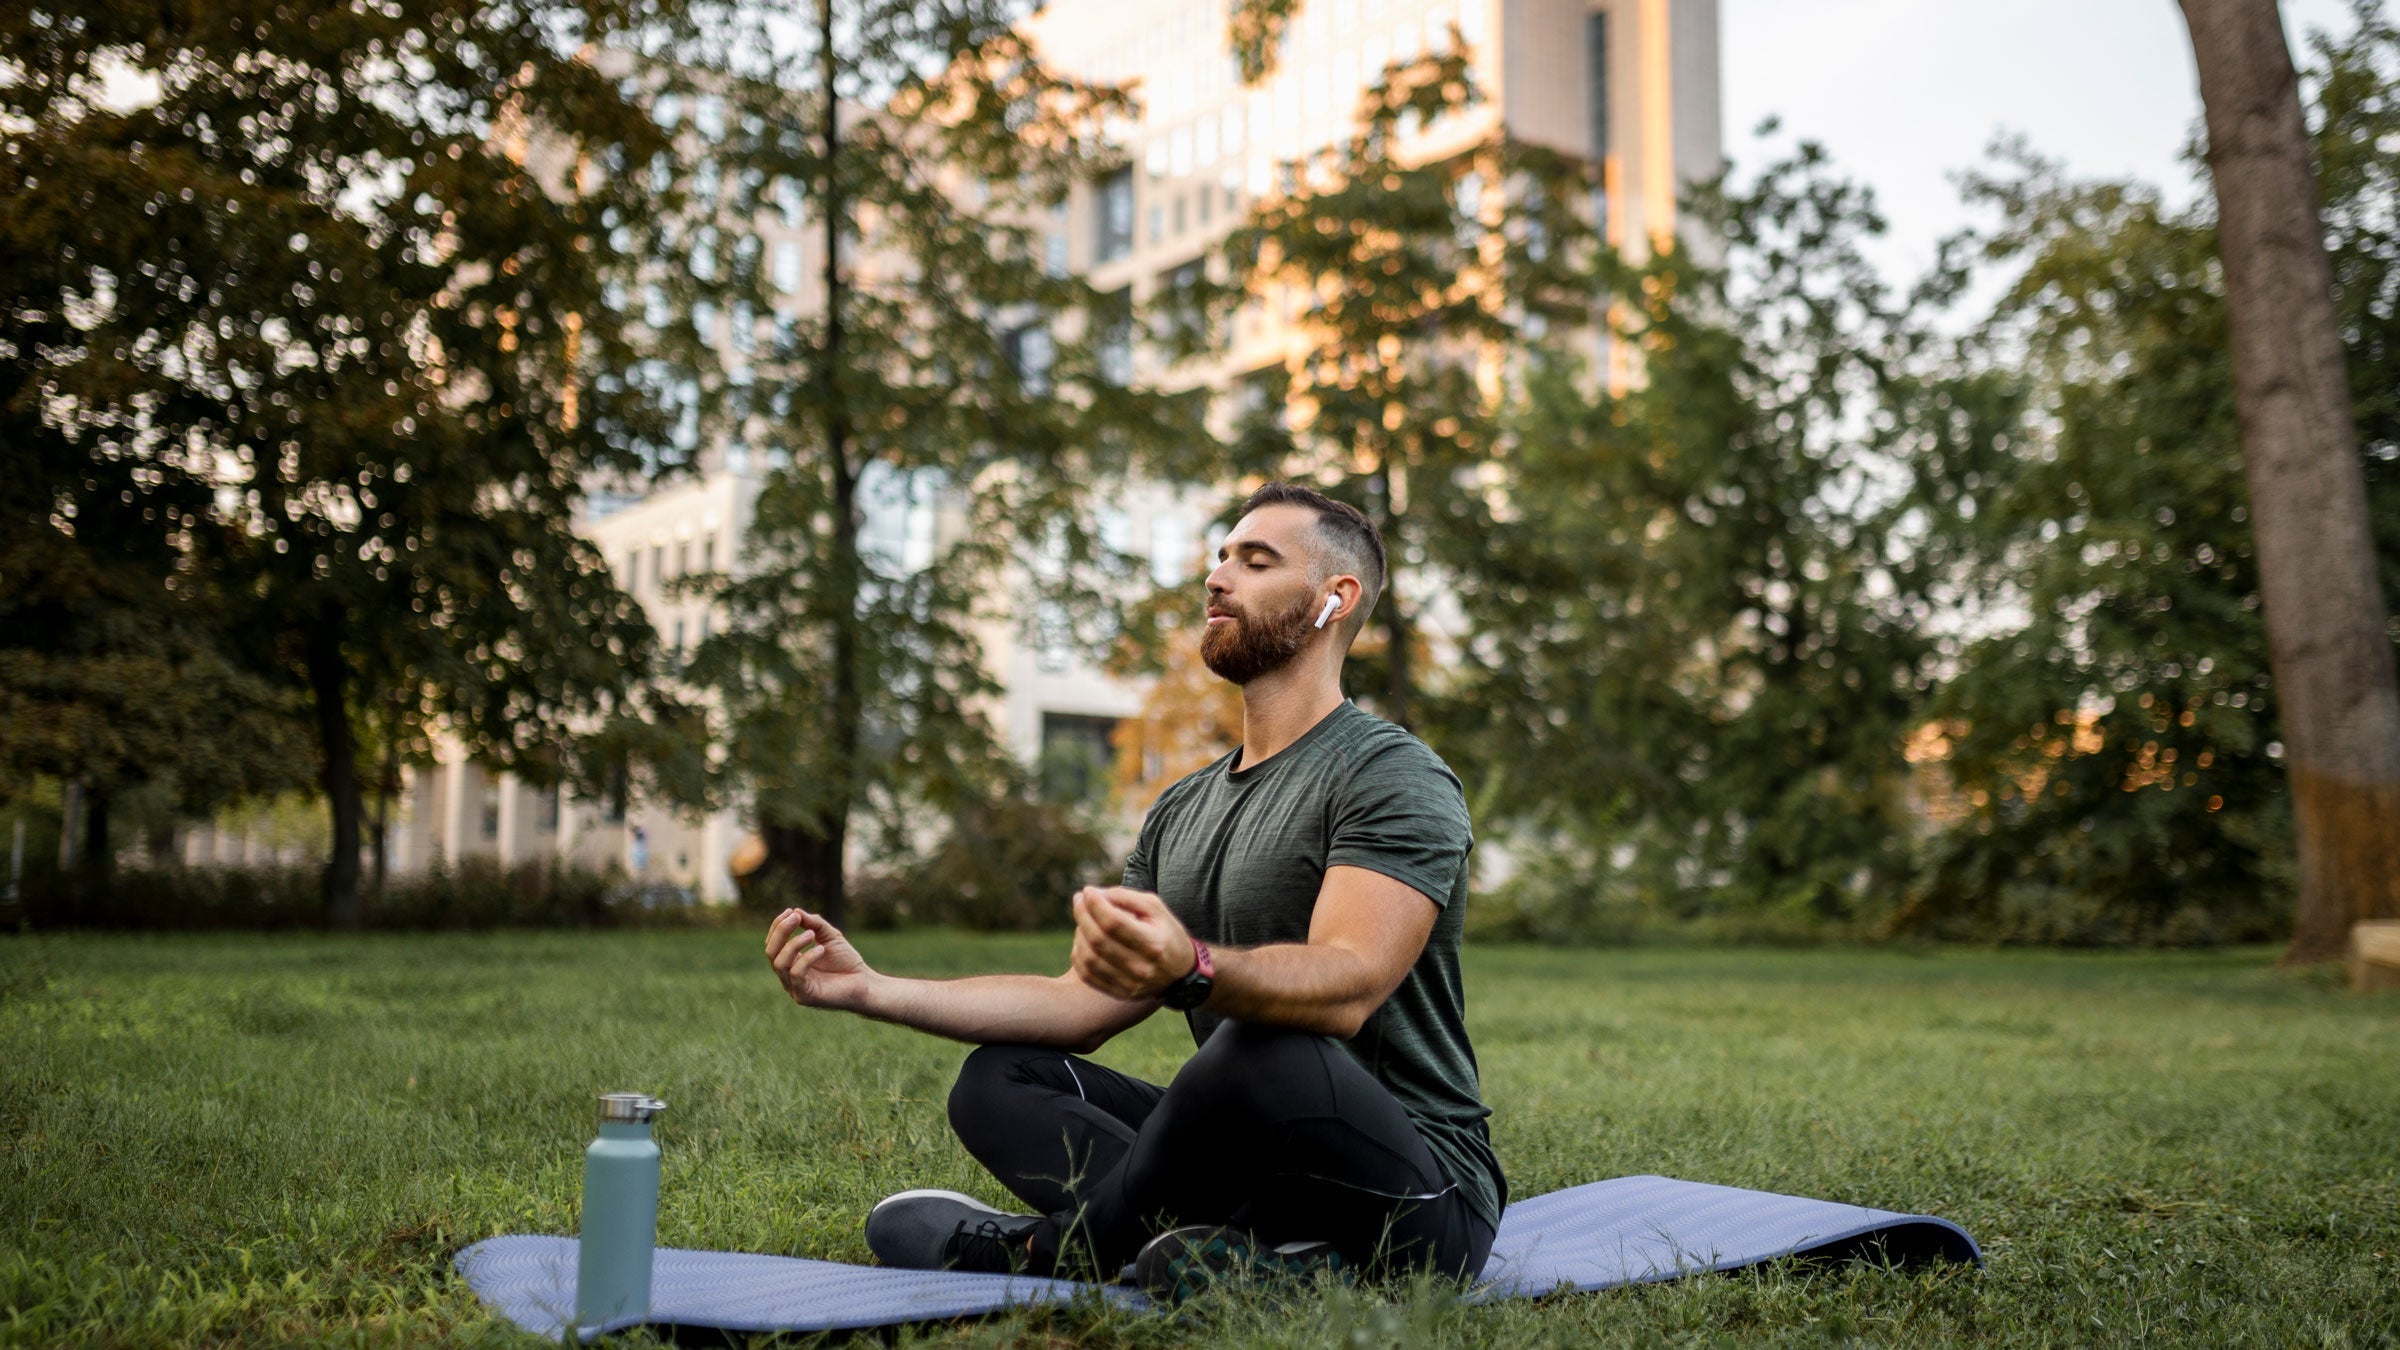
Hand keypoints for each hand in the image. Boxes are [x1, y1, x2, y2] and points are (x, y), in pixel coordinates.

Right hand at [765, 908, 874, 1011]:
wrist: (865, 982)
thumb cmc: (846, 960)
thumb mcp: (829, 935)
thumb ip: (813, 924)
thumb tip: (795, 911)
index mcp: (790, 962)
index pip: (773, 943)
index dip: (778, 926)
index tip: (791, 911)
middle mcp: (788, 975)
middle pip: (771, 952)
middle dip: (781, 931)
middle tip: (796, 918)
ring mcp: (794, 987)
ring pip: (779, 963)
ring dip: (793, 943)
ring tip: (811, 934)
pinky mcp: (804, 997)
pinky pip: (796, 975)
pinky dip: (807, 958)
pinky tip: (821, 949)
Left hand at [1070, 886, 1193, 1000]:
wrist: (1181, 974)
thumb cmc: (1166, 933)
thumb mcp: (1156, 908)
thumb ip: (1127, 897)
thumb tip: (1095, 894)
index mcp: (1153, 943)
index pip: (1113, 922)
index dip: (1095, 904)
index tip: (1088, 890)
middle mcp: (1140, 967)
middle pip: (1098, 939)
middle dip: (1082, 914)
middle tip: (1079, 899)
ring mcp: (1129, 984)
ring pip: (1089, 958)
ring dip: (1079, 934)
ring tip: (1084, 920)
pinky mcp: (1119, 993)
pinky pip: (1087, 975)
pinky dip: (1079, 955)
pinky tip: (1084, 941)